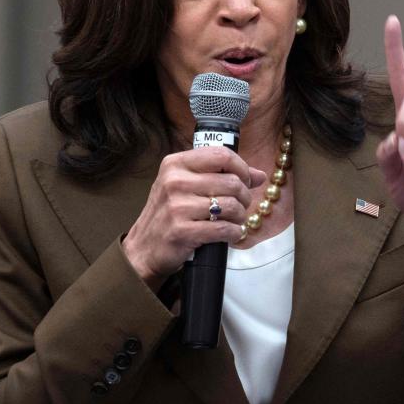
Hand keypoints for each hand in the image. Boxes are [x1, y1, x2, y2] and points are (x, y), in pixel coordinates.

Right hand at [121, 147, 266, 290]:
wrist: (144, 248)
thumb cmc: (169, 213)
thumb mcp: (186, 186)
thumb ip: (221, 175)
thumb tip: (259, 175)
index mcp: (175, 164)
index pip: (221, 155)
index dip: (242, 168)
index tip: (246, 180)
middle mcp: (174, 181)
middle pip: (231, 182)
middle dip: (244, 196)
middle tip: (239, 206)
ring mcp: (177, 207)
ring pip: (231, 206)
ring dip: (240, 216)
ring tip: (234, 220)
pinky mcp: (182, 231)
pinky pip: (224, 228)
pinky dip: (234, 233)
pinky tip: (231, 233)